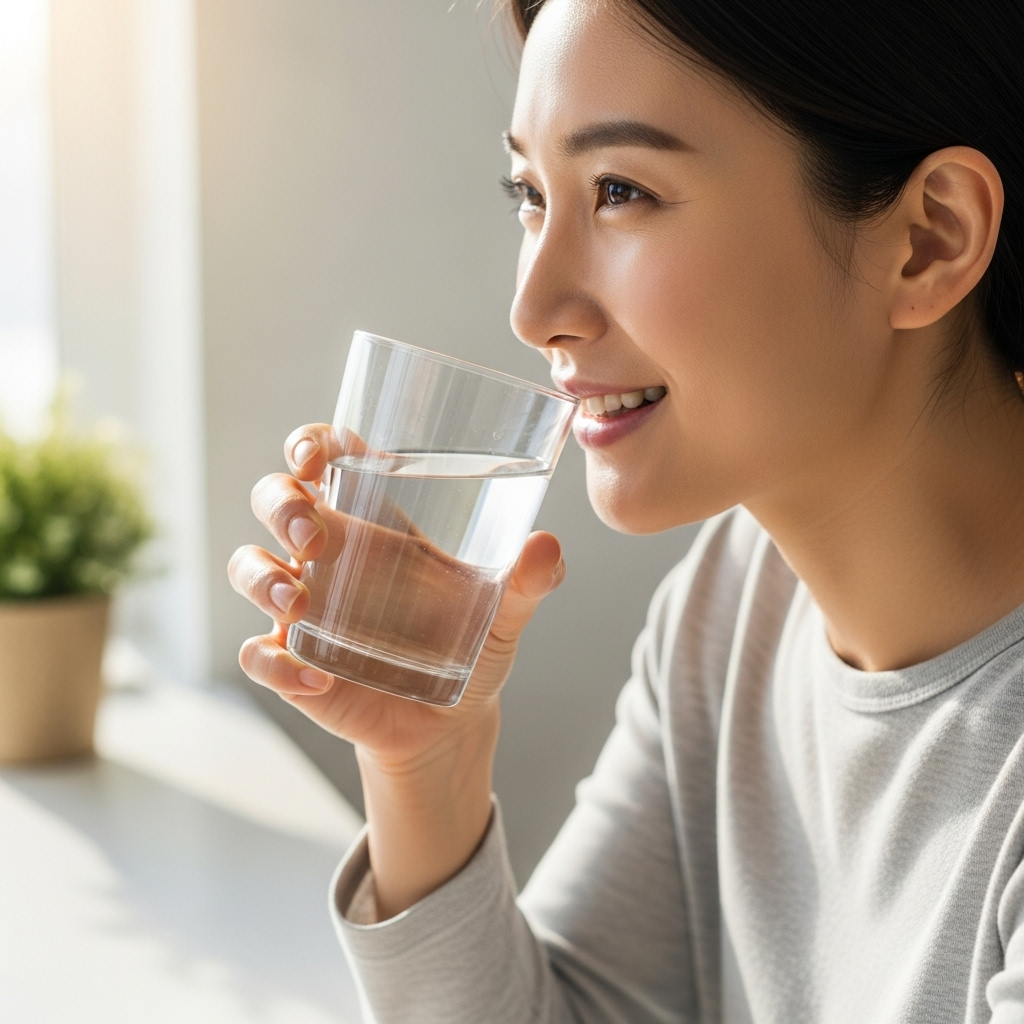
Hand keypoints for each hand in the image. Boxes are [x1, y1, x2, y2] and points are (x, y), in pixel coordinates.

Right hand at [227, 421, 564, 773]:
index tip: (314, 455)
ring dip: (262, 576)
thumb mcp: (505, 613)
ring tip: (298, 604)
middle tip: (312, 534)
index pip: (325, 459)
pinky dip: (275, 664)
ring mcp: (304, 607)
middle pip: (274, 498)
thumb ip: (528, 581)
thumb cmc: (471, 648)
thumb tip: (546, 546)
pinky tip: (315, 680)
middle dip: (280, 504)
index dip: (309, 443)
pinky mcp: (293, 663)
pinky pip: (258, 654)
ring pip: (248, 566)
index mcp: (376, 522)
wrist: (452, 723)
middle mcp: (330, 554)